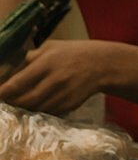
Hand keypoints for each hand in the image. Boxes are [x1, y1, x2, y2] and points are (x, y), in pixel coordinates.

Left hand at [0, 39, 125, 116]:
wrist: (105, 64)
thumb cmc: (75, 52)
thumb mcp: (52, 47)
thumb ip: (30, 58)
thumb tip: (9, 69)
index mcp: (47, 63)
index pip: (17, 83)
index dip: (2, 92)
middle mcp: (54, 81)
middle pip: (24, 101)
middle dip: (10, 103)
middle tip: (4, 102)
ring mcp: (63, 95)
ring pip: (34, 109)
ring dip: (23, 109)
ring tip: (17, 105)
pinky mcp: (69, 105)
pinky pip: (48, 112)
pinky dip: (38, 111)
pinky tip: (34, 107)